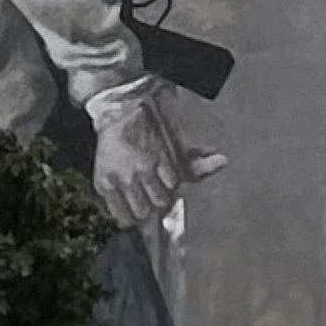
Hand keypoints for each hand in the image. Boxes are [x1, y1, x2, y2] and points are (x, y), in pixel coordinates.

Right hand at [86, 75, 226, 227]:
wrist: (119, 110)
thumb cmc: (150, 125)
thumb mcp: (177, 141)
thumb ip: (198, 159)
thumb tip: (222, 160)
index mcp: (160, 160)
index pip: (173, 191)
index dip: (170, 188)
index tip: (165, 184)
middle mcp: (140, 172)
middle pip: (159, 205)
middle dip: (159, 200)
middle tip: (153, 191)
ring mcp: (120, 179)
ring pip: (140, 213)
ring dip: (143, 209)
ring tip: (140, 198)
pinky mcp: (103, 184)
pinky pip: (119, 215)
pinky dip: (125, 214)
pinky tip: (127, 206)